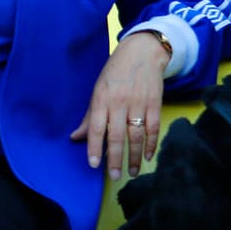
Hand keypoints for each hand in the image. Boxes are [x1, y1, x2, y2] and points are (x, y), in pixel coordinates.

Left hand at [70, 31, 169, 180]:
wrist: (141, 53)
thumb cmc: (114, 73)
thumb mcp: (97, 90)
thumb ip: (89, 116)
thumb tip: (75, 137)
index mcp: (102, 99)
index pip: (96, 128)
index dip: (94, 147)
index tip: (93, 165)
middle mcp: (120, 103)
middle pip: (117, 136)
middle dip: (115, 158)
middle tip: (115, 176)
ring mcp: (138, 104)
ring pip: (137, 136)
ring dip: (134, 156)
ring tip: (132, 172)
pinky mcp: (154, 104)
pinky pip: (154, 128)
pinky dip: (152, 144)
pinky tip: (147, 157)